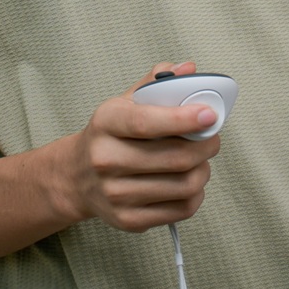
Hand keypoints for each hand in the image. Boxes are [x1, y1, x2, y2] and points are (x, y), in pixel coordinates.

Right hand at [65, 62, 221, 233]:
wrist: (76, 177)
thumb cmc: (110, 135)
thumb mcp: (125, 103)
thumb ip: (157, 84)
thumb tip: (188, 68)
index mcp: (106, 122)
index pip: (146, 122)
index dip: (182, 119)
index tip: (209, 115)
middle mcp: (106, 159)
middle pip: (174, 157)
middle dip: (205, 146)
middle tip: (212, 137)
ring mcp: (116, 193)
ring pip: (183, 185)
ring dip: (203, 170)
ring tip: (200, 160)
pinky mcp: (128, 220)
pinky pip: (180, 209)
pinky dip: (196, 194)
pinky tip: (190, 182)